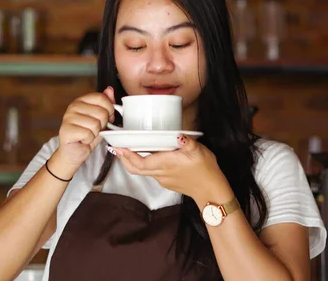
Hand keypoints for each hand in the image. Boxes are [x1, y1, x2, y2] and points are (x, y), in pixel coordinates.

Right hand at [52, 86, 115, 176]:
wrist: (74, 152)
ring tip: (87, 135)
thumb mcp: (101, 118)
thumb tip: (109, 89)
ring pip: (95, 124)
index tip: (106, 118)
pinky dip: (88, 140)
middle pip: (101, 112)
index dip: (109, 110)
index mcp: (82, 100)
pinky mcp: (66, 130)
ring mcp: (68, 117)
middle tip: (94, 129)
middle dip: (102, 125)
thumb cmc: (87, 135)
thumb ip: (106, 104)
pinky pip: (88, 134)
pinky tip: (82, 140)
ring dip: (95, 134)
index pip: (102, 98)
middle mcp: (73, 106)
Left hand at [110, 134, 233, 203]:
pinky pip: (150, 173)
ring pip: (141, 172)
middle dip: (123, 159)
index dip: (127, 156)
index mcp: (165, 164)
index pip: (140, 162)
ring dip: (131, 162)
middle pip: (135, 169)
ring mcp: (162, 179)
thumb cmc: (205, 170)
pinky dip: (142, 164)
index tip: (119, 147)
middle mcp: (160, 173)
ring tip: (126, 150)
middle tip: (116, 148)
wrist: (211, 190)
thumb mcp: (199, 152)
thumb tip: (179, 135)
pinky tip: (145, 156)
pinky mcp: (166, 181)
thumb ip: (188, 143)